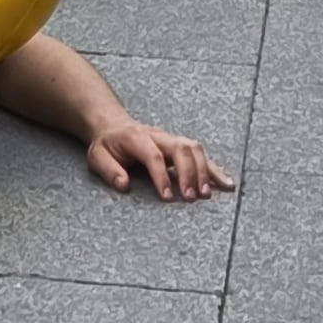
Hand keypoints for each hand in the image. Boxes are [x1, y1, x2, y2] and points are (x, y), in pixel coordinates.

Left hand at [83, 118, 234, 201]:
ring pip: (194, 149)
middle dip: (189, 173)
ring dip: (204, 171)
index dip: (162, 177)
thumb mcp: (97, 156)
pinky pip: (201, 154)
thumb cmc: (107, 144)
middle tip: (192, 198)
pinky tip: (226, 183)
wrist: (114, 125)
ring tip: (208, 194)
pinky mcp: (180, 146)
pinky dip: (215, 169)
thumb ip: (109, 170)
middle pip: (180, 149)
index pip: (154, 156)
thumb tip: (124, 184)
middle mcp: (159, 136)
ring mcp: (171, 139)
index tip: (168, 197)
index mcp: (137, 138)